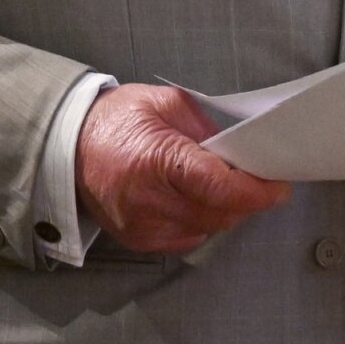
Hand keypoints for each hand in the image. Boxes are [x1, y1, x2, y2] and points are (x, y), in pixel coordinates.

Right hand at [76, 84, 288, 255]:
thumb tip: (238, 153)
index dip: (255, 190)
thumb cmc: (116, 119)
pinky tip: (194, 199)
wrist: (66, 145)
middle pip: (219, 213)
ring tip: (221, 185)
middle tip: (254, 179)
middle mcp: (148, 200)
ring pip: (207, 229)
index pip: (219, 186)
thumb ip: (205, 128)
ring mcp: (142, 225)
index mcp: (157, 160)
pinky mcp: (138, 240)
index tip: (278, 187)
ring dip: (224, 211)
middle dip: (244, 199)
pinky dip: (201, 221)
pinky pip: (187, 238)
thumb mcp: (164, 103)